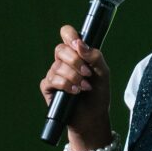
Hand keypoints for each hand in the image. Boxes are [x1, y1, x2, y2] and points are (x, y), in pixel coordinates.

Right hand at [40, 26, 111, 141]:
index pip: (67, 34)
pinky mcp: (47, 87)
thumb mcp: (103, 73)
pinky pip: (52, 80)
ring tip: (84, 87)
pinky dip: (65, 85)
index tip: (77, 43)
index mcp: (76, 53)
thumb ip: (95, 56)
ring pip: (57, 66)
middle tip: (87, 73)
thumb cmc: (98, 94)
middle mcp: (63, 61)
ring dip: (74, 77)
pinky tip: (74, 92)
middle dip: (75, 61)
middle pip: (60, 49)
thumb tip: (79, 44)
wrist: (93, 116)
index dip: (69, 34)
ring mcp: (54, 73)